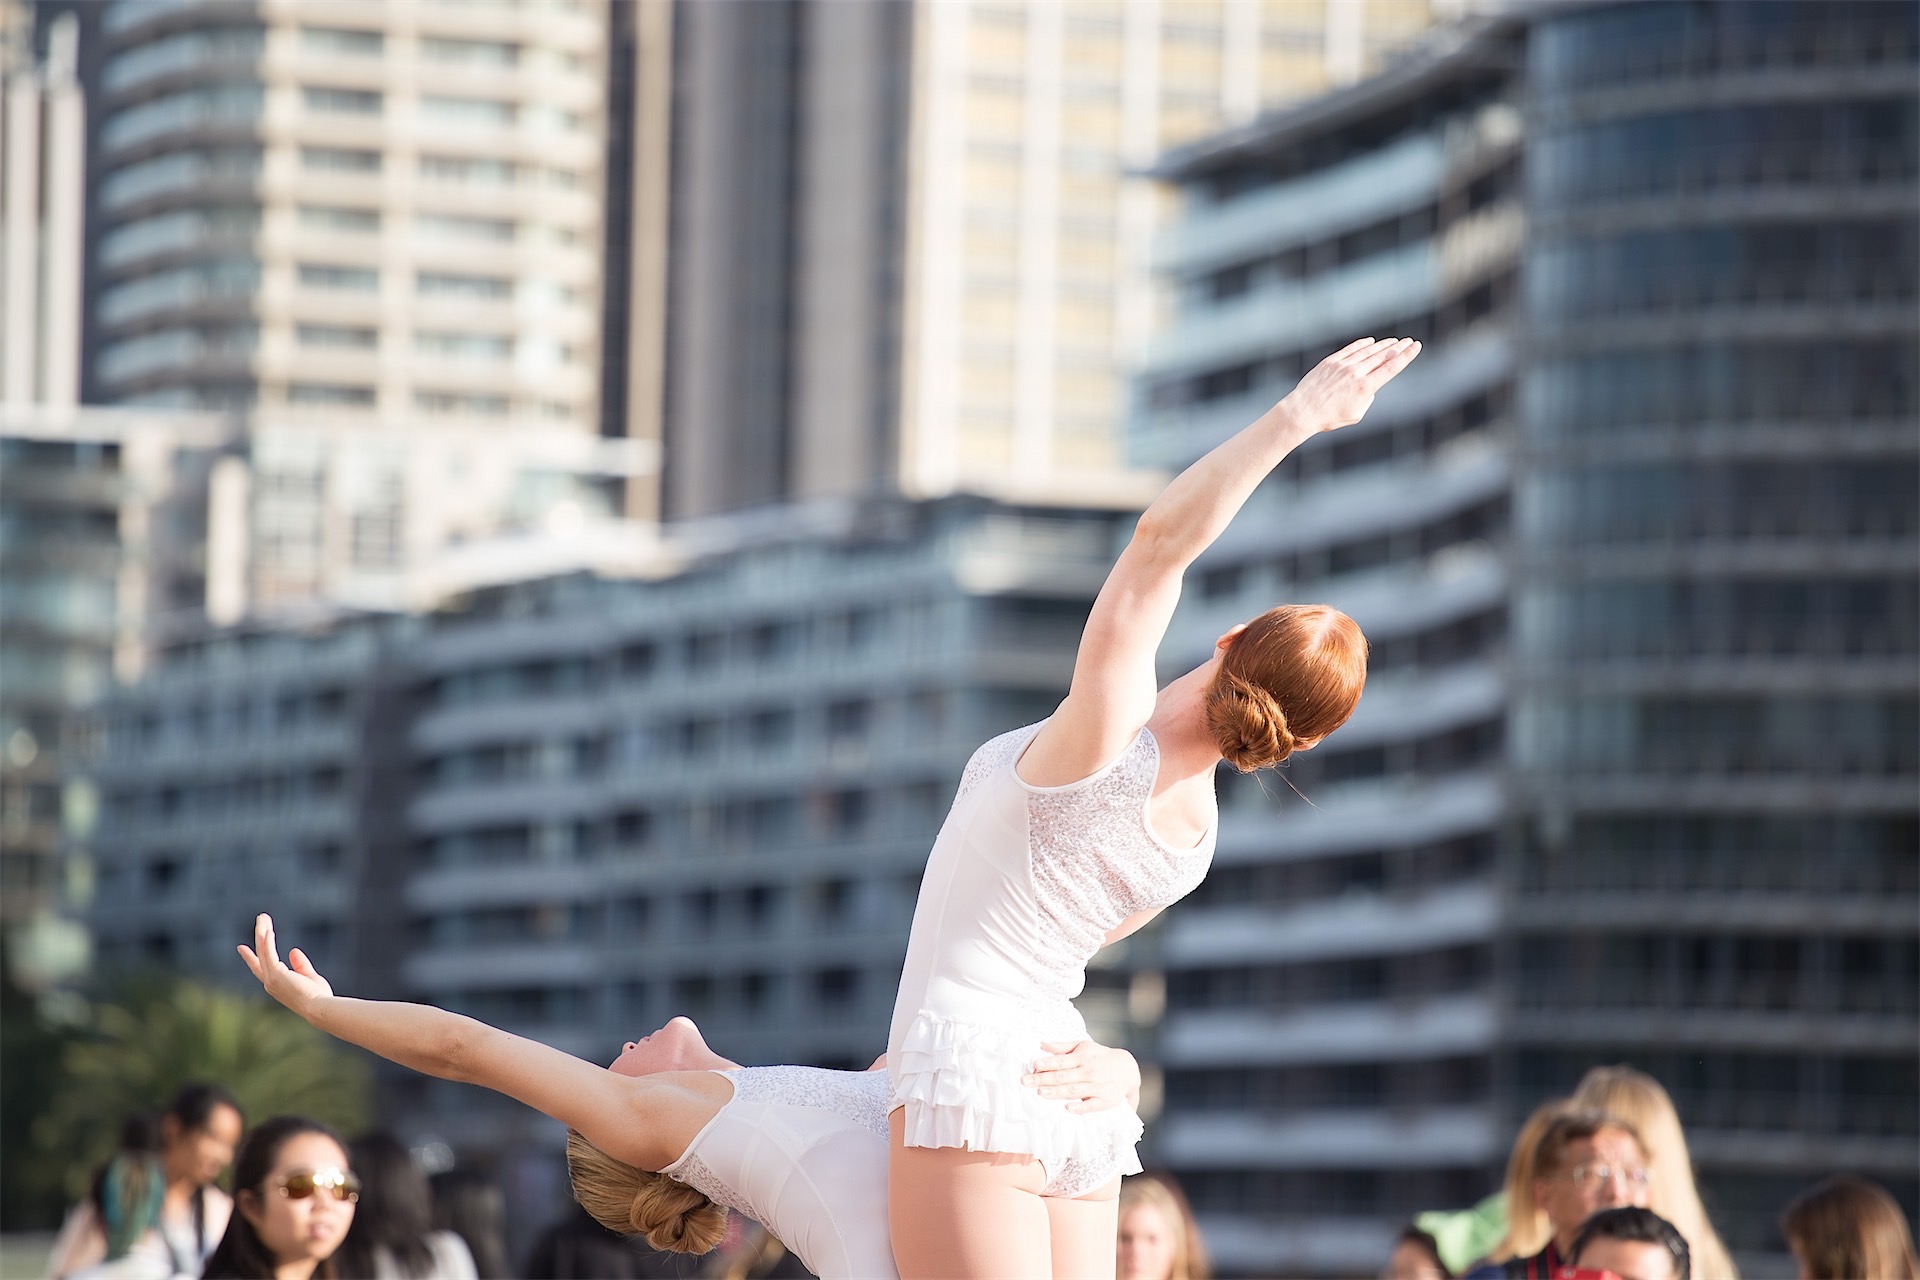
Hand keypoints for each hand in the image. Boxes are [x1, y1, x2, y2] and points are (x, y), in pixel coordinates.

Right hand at [237, 913, 332, 1017]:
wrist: (319, 1008)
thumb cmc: (317, 996)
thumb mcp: (309, 977)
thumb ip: (301, 965)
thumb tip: (293, 950)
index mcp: (276, 984)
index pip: (261, 967)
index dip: (252, 956)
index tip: (242, 947)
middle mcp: (269, 982)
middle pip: (261, 954)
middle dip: (260, 935)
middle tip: (260, 919)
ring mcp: (271, 979)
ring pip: (263, 950)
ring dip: (263, 932)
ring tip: (263, 916)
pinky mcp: (276, 974)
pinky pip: (269, 954)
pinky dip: (267, 941)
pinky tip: (268, 930)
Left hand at [1023, 1040, 1141, 1113]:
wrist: (1128, 1070)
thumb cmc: (1100, 1057)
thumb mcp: (1084, 1046)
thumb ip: (1062, 1047)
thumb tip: (1042, 1044)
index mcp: (1082, 1058)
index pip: (1061, 1061)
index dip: (1047, 1063)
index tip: (1033, 1065)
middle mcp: (1089, 1072)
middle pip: (1063, 1076)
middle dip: (1044, 1079)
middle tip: (1026, 1081)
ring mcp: (1097, 1087)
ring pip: (1074, 1090)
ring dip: (1057, 1092)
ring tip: (1041, 1092)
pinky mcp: (1105, 1101)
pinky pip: (1092, 1105)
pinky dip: (1081, 1107)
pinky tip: (1068, 1108)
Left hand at [1279, 336, 1420, 431]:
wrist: (1302, 411)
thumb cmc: (1329, 417)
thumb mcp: (1356, 414)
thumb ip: (1367, 397)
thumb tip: (1370, 384)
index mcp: (1365, 388)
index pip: (1391, 367)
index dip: (1406, 356)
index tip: (1416, 346)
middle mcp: (1356, 373)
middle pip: (1383, 356)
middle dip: (1399, 347)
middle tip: (1409, 341)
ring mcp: (1343, 365)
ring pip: (1368, 351)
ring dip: (1383, 345)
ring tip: (1395, 341)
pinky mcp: (1331, 361)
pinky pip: (1351, 349)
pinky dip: (1363, 344)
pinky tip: (1371, 341)